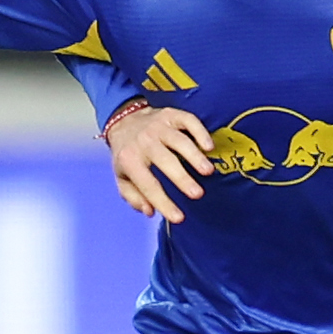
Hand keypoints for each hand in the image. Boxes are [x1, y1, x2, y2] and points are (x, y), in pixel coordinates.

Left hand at [105, 99, 213, 220]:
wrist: (124, 120)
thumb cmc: (128, 155)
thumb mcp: (122, 178)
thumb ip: (133, 197)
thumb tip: (150, 211)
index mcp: (129, 159)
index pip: (148, 185)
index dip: (163, 202)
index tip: (179, 218)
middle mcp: (144, 141)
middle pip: (165, 160)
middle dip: (181, 178)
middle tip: (197, 194)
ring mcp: (158, 126)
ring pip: (179, 140)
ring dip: (194, 156)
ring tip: (208, 172)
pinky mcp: (171, 115)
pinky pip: (188, 121)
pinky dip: (200, 132)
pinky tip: (209, 146)